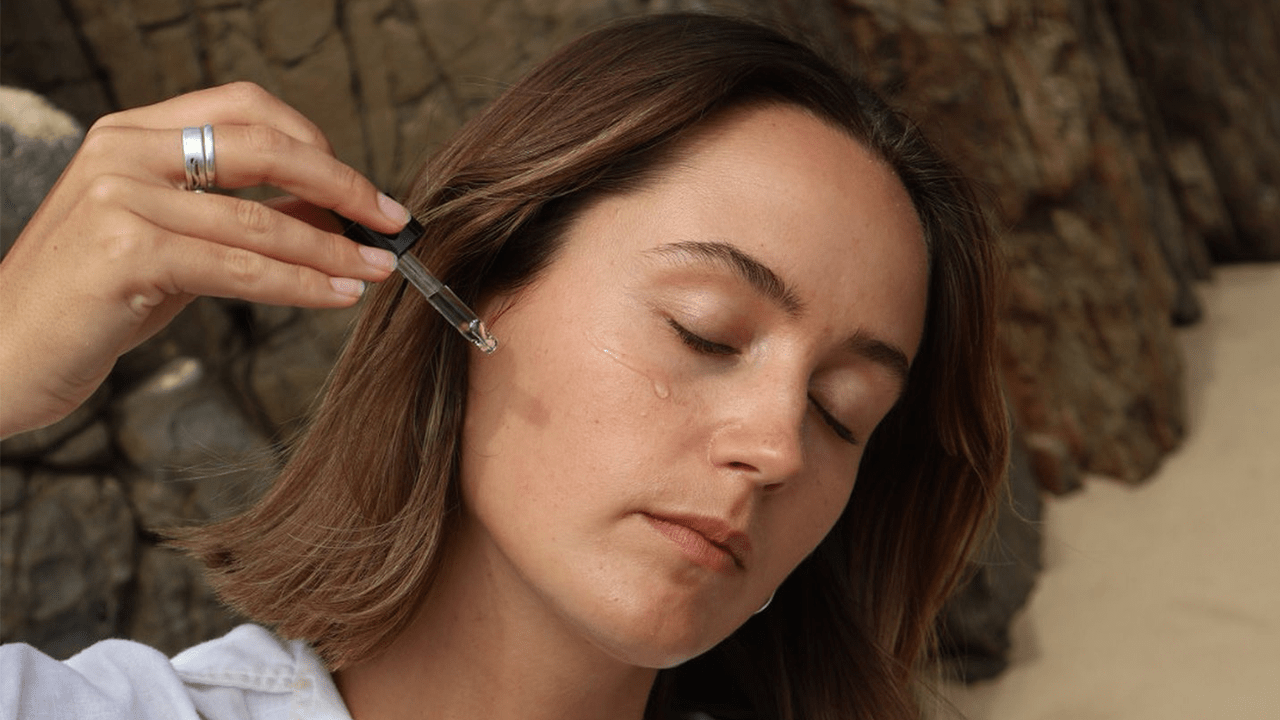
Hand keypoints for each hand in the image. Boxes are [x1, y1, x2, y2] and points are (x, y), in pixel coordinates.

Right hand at [0, 82, 405, 437]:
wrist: (1, 356)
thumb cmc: (90, 302)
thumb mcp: (169, 243)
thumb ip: (236, 219)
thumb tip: (328, 214)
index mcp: (130, 134)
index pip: (243, 107)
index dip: (314, 144)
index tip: (361, 188)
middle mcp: (122, 152)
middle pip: (262, 146)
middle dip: (341, 185)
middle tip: (390, 221)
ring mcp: (118, 198)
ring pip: (260, 219)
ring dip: (334, 248)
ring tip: (377, 270)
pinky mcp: (123, 253)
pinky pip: (240, 267)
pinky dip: (300, 283)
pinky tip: (337, 296)